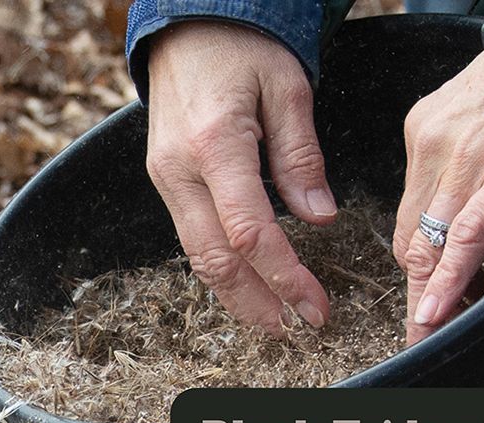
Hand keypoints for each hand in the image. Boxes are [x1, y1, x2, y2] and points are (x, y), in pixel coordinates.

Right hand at [146, 22, 335, 334]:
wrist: (187, 24)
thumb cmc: (242, 47)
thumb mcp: (288, 89)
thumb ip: (302, 157)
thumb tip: (319, 219)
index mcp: (215, 144)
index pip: (249, 231)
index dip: (284, 276)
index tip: (315, 306)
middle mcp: (180, 169)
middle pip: (214, 258)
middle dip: (257, 302)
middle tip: (295, 330)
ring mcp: (165, 177)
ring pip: (196, 255)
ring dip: (234, 295)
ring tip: (272, 322)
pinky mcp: (164, 179)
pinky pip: (190, 235)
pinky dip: (218, 268)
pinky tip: (246, 285)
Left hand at [393, 25, 483, 344]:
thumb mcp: (475, 117)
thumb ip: (459, 161)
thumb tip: (460, 208)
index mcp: (425, 133)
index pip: (408, 213)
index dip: (416, 261)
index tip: (421, 292)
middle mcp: (434, 147)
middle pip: (412, 236)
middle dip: (416, 286)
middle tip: (424, 322)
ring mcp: (466, 160)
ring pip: (431, 243)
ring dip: (428, 295)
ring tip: (427, 331)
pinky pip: (469, 236)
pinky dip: (450, 279)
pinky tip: (438, 310)